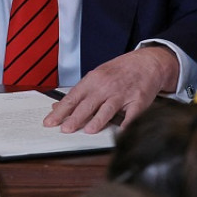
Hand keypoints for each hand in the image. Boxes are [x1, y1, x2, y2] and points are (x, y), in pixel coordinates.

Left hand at [43, 47, 179, 133]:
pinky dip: (126, 124)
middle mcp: (106, 87)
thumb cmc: (119, 71)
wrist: (146, 62)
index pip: (73, 97)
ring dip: (98, 120)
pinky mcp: (138, 101)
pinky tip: (120, 133)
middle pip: (88, 104)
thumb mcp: (97, 76)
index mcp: (93, 80)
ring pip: (108, 108)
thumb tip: (58, 107)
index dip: (60, 111)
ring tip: (89, 131)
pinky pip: (131, 115)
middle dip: (75, 118)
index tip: (50, 122)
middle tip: (65, 130)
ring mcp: (123, 94)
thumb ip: (79, 93)